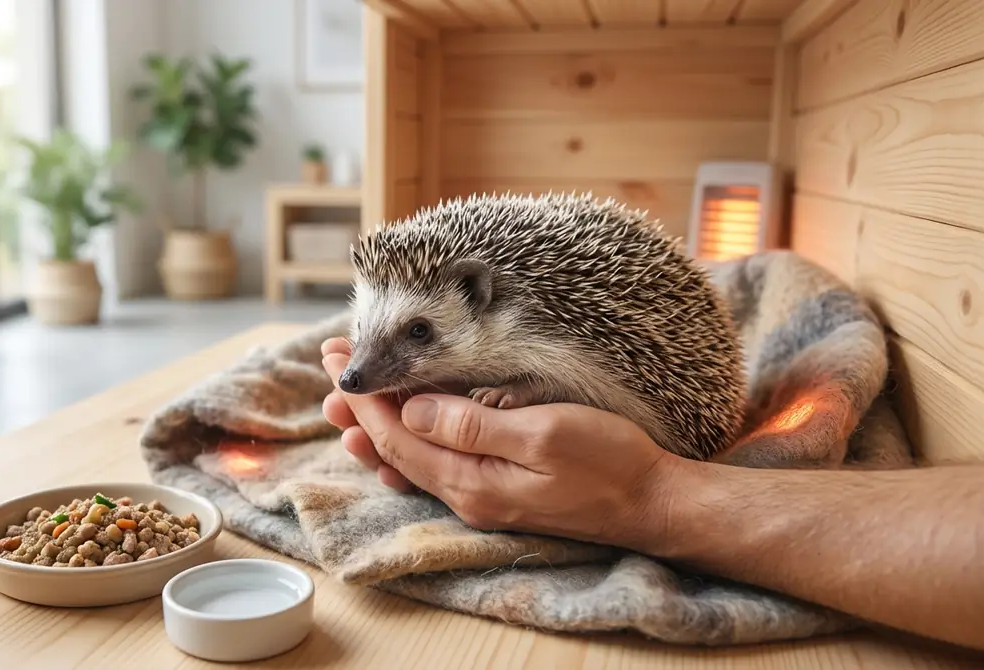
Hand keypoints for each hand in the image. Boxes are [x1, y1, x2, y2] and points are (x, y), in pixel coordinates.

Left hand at [320, 337, 685, 546]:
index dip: (364, 395)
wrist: (651, 503)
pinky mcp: (497, 493)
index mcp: (470, 481)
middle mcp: (466, 495)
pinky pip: (435, 467)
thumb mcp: (542, 434)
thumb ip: (472, 425)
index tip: (337, 358)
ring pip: (410, 460)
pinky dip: (407, 443)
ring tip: (348, 398)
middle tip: (332, 365)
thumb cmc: (608, 462)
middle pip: (393, 449)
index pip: (396, 435)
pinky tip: (399, 434)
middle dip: (360, 405)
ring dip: (377, 425)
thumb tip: (410, 411)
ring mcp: (481, 497)